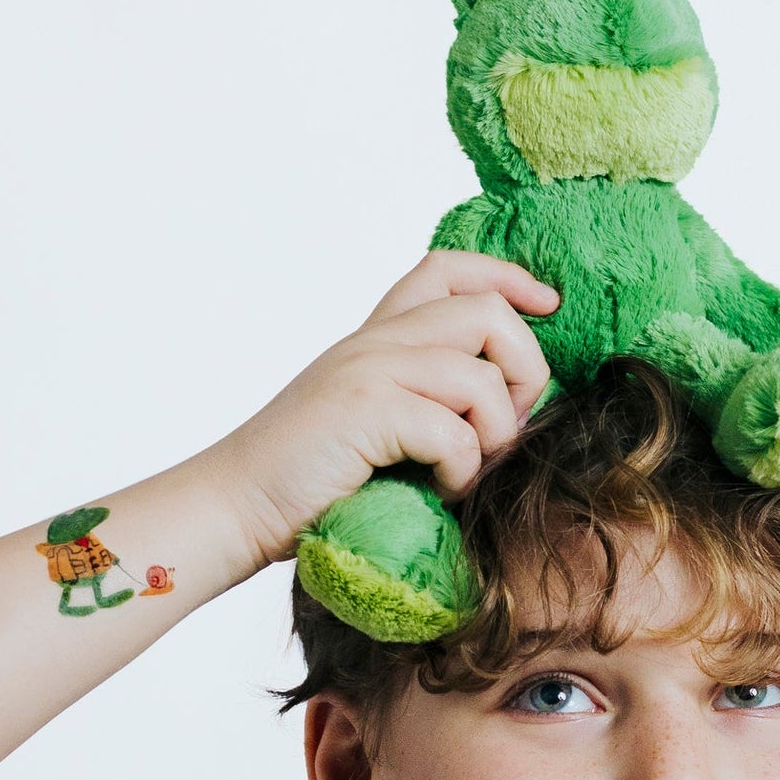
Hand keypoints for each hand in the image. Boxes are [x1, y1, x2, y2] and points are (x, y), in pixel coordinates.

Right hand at [219, 250, 557, 568]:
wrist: (233, 508)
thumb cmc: (306, 483)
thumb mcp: (372, 426)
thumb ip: (424, 402)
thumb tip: (512, 414)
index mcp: (376, 338)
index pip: (450, 270)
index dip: (509, 278)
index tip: (546, 307)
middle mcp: (374, 342)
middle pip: (489, 314)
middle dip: (525, 374)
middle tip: (504, 431)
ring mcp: (368, 371)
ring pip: (482, 377)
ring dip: (493, 436)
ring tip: (464, 473)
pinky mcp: (363, 412)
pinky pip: (454, 432)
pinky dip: (461, 471)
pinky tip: (438, 490)